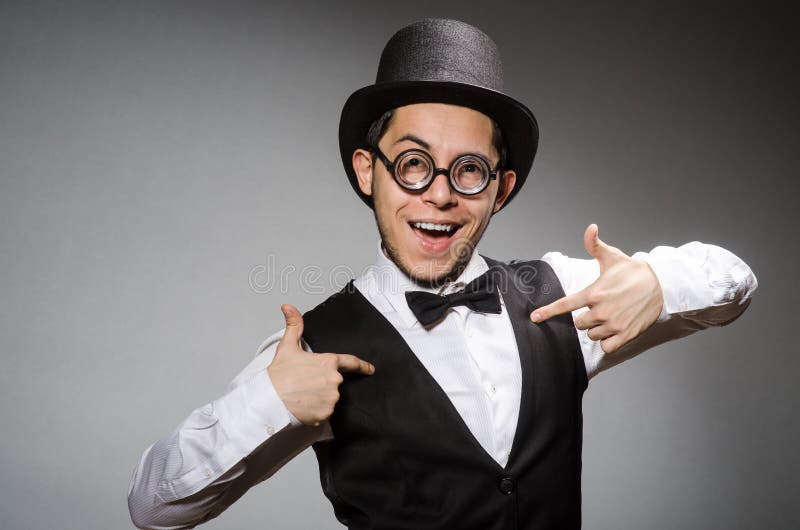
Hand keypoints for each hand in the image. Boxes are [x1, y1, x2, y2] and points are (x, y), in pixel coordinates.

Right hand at [267, 304, 374, 425]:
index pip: (351, 362)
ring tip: (302, 396)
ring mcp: (331, 397)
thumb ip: (294, 325)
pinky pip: (325, 412)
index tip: (371, 369)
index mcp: (328, 362)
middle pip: (334, 382)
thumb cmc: (279, 373)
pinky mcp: (326, 413)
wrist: (269, 398)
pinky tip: (304, 407)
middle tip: (305, 385)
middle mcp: (334, 379)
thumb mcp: (287, 346)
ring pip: (329, 398)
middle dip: (322, 384)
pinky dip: (316, 411)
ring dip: (319, 398)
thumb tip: (288, 307)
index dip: (363, 366)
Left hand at [530, 224, 662, 353]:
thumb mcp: (612, 257)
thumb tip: (590, 228)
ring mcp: (613, 325)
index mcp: (594, 293)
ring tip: (611, 316)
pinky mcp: (625, 335)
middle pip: (579, 324)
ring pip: (592, 335)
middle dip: (586, 318)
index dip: (548, 312)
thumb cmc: (633, 272)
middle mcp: (601, 311)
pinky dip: (608, 341)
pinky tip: (615, 330)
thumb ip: (595, 245)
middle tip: (600, 307)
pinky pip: (606, 347)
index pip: (565, 305)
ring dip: (597, 329)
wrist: (662, 285)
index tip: (534, 317)